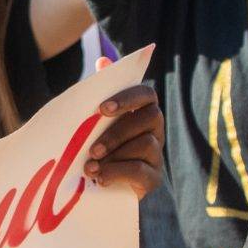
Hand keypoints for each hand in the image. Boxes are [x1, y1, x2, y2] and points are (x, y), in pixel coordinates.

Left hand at [83, 75, 162, 196]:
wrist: (103, 186)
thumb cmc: (99, 146)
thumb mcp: (95, 121)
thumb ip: (101, 93)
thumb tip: (103, 60)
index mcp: (142, 111)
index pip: (146, 94)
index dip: (127, 98)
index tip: (102, 109)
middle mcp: (155, 130)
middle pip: (151, 117)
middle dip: (118, 132)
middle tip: (92, 148)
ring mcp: (157, 154)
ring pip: (147, 144)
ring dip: (115, 154)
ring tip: (90, 167)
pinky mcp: (154, 178)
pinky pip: (142, 170)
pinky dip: (117, 172)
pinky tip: (100, 178)